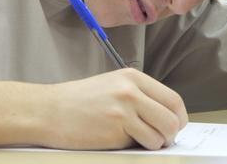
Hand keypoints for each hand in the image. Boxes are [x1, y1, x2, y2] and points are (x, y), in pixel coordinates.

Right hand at [38, 68, 186, 149]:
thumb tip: (164, 116)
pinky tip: (121, 142)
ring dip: (155, 143)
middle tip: (161, 139)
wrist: (48, 111)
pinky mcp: (116, 129)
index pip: (173, 99)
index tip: (175, 126)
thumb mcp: (111, 85)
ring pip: (161, 134)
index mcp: (132, 77)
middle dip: (171, 134)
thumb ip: (138, 96)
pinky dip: (138, 148)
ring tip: (138, 141)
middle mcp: (131, 91)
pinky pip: (143, 144)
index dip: (178, 117)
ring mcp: (124, 110)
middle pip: (172, 118)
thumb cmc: (76, 101)